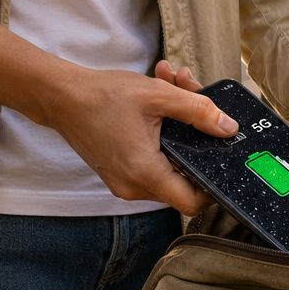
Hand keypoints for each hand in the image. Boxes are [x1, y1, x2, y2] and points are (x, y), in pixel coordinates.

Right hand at [51, 61, 236, 214]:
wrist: (60, 97)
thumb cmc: (101, 95)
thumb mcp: (158, 95)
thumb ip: (198, 111)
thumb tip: (228, 128)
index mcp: (144, 173)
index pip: (192, 202)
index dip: (212, 185)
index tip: (220, 158)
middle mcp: (133, 186)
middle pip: (182, 178)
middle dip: (195, 137)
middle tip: (195, 99)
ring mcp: (125, 183)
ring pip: (168, 167)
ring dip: (178, 129)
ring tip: (174, 87)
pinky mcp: (120, 173)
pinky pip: (152, 162)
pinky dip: (161, 136)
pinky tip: (159, 102)